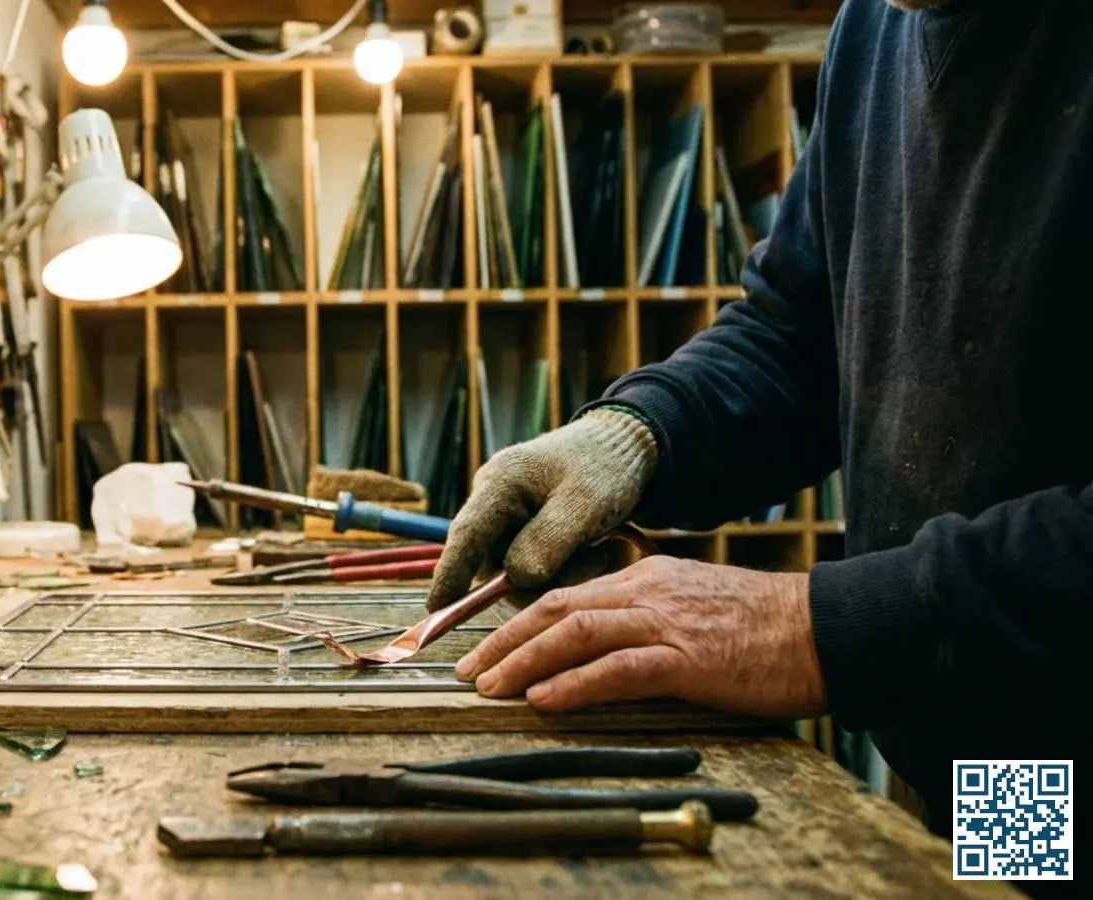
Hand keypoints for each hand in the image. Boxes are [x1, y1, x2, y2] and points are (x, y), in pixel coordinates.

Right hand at [425, 409, 657, 609]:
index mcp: (500, 484)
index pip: (465, 536)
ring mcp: (507, 516)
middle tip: (591, 564)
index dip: (449, 575)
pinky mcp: (524, 529)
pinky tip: (590, 552)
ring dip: (553, 574)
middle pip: (492, 561)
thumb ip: (547, 542)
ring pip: (513, 569)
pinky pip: (529, 563)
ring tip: (596, 554)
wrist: (623, 446)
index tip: (436, 610)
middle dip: (534, 578)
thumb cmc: (604, 467)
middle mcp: (494, 500)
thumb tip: (514, 579)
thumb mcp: (584, 503)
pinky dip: (559, 568)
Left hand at [454, 555, 827, 718]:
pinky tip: (543, 701)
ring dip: (524, 661)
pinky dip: (574, 684)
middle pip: (554, 609)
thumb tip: (603, 645)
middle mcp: (646, 592)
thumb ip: (648, 618)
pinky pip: (618, 668)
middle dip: (502, 641)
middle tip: (466, 670)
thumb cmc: (765, 629)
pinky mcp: (689, 659)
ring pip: (575, 633)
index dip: (516, 623)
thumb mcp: (694, 608)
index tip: (483, 648)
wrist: (827, 629)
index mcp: (645, 580)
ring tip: (489, 687)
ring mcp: (666, 622)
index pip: (564, 596)